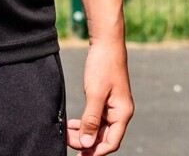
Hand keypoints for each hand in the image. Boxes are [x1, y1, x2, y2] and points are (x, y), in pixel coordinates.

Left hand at [68, 37, 132, 153]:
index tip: (79, 154)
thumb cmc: (103, 65)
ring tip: (66, 132)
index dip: (95, 152)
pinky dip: (83, 123)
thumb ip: (91, 120)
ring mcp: (112, 107)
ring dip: (83, 133)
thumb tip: (87, 143)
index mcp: (122, 113)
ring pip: (97, 129)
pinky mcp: (105, 101)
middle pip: (103, 138)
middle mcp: (120, 113)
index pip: (111, 142)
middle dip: (86, 142)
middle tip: (67, 140)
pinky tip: (71, 124)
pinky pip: (95, 119)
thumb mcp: (95, 93)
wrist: (106, 43)